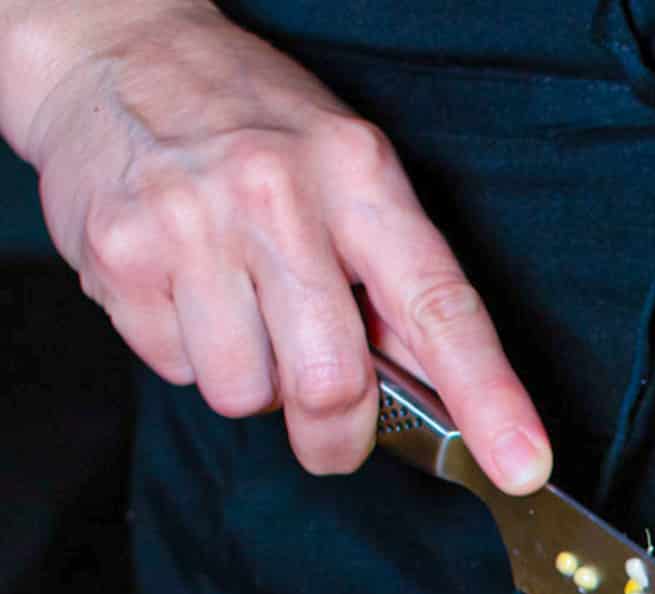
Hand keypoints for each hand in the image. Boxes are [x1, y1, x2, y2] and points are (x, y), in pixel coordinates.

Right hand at [2, 1, 550, 486]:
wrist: (116, 51)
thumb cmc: (258, 127)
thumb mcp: (351, 174)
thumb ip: (395, 284)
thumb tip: (443, 397)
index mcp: (359, 176)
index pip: (439, 306)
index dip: (489, 398)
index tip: (522, 466)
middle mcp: (277, 194)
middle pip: (331, 385)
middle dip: (336, 432)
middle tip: (332, 425)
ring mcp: (191, 224)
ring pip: (246, 396)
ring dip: (254, 383)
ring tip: (241, 310)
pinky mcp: (119, 258)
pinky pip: (177, 373)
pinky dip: (190, 355)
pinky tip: (188, 291)